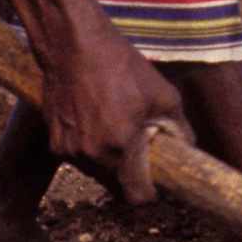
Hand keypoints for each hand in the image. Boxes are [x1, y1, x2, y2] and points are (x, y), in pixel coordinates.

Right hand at [29, 14, 187, 206]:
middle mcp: (92, 154)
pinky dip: (88, 147)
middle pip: (115, 185)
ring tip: (114, 127)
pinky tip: (93, 120)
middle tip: (136, 147)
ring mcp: (69, 149)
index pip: (135, 196)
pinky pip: (77, 156)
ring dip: (107, 160)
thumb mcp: (162, 93)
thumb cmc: (119, 65)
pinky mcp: (54, 140)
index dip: (148, 191)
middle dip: (128, 172)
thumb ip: (178, 128)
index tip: (152, 178)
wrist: (72, 44)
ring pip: (95, 172)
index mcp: (120, 146)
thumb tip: (187, 147)